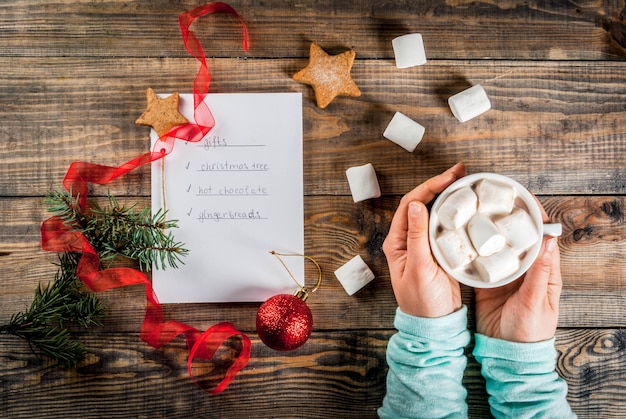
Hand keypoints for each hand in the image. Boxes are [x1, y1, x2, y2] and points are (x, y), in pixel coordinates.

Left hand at [383, 163, 466, 317]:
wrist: (435, 327)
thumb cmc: (423, 302)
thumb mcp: (420, 269)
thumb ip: (417, 237)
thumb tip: (415, 205)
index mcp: (398, 242)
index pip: (411, 205)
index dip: (429, 187)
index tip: (449, 176)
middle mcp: (409, 240)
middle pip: (423, 204)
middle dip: (441, 185)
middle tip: (462, 172)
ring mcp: (424, 245)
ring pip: (436, 213)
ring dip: (450, 197)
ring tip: (467, 183)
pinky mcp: (439, 252)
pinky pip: (446, 227)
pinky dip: (457, 214)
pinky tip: (468, 207)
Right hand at [475, 199, 561, 341]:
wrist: (507, 354)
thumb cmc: (530, 331)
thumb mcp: (535, 301)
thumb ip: (540, 271)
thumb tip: (548, 240)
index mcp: (543, 271)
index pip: (541, 236)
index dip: (533, 215)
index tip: (521, 197)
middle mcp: (523, 269)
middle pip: (516, 236)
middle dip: (506, 217)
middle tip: (492, 199)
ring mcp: (503, 275)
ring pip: (496, 245)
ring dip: (488, 230)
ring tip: (475, 212)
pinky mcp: (486, 282)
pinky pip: (480, 261)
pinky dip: (474, 249)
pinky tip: (464, 237)